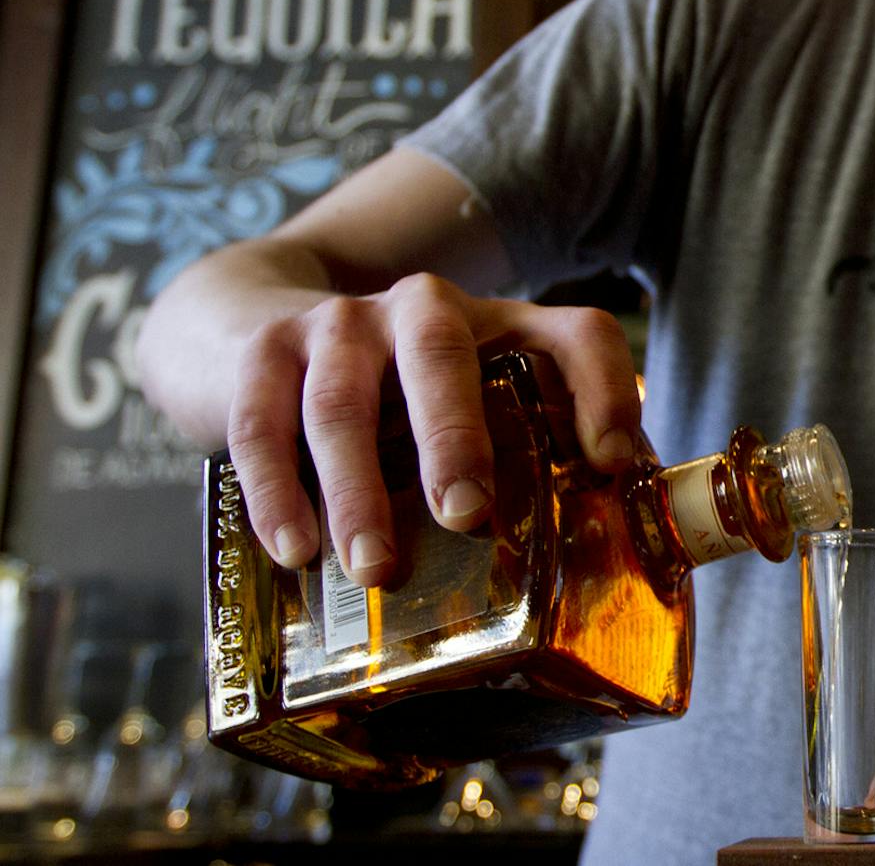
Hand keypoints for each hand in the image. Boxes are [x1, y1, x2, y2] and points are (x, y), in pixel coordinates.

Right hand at [225, 273, 643, 586]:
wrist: (265, 327)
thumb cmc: (407, 388)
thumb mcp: (480, 398)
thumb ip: (545, 449)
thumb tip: (610, 533)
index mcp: (501, 324)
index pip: (578, 334)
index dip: (604, 391)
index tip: (609, 463)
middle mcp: (422, 308)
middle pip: (443, 354)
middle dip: (453, 437)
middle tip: (465, 515)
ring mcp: (336, 324)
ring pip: (343, 401)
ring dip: (359, 490)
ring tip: (375, 568)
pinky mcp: (262, 354)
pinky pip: (263, 424)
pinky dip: (275, 492)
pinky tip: (296, 550)